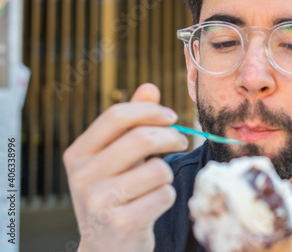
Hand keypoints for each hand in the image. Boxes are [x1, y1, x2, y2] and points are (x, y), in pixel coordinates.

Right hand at [63, 83, 187, 251]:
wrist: (107, 247)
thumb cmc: (116, 194)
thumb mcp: (116, 157)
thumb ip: (132, 123)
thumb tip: (149, 88)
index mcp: (78, 153)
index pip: (116, 115)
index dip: (151, 111)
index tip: (172, 116)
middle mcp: (82, 176)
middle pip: (141, 138)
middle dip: (172, 136)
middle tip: (182, 141)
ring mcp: (99, 202)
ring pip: (158, 169)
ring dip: (167, 173)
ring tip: (158, 182)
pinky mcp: (120, 224)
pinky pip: (164, 195)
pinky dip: (167, 197)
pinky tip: (154, 204)